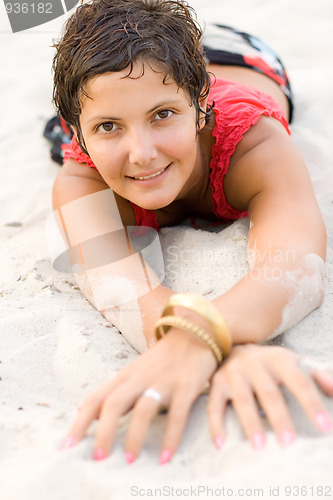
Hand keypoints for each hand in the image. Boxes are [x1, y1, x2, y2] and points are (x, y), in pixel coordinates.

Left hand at [61, 328, 216, 463]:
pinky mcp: (186, 386)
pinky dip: (171, 438)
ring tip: (130, 460)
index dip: (79, 423)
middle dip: (103, 433)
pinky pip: (177, 415)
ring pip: (144, 410)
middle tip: (98, 458)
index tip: (67, 446)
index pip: (95, 399)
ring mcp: (163, 382)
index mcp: (125, 376)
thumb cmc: (163, 357)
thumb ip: (116, 391)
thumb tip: (87, 412)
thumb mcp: (135, 371)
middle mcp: (140, 379)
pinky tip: (166, 457)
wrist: (196, 331)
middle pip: (114, 404)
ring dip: (135, 437)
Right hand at [208, 344, 332, 449]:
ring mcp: (233, 372)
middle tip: (289, 443)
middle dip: (279, 417)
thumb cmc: (272, 364)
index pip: (299, 381)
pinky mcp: (216, 382)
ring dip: (250, 423)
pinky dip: (216, 425)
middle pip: (269, 392)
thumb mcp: (296, 362)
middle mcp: (254, 362)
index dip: (312, 404)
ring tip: (259, 447)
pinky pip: (214, 405)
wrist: (234, 345)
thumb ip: (317, 374)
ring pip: (242, 399)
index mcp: (279, 358)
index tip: (325, 427)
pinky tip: (221, 444)